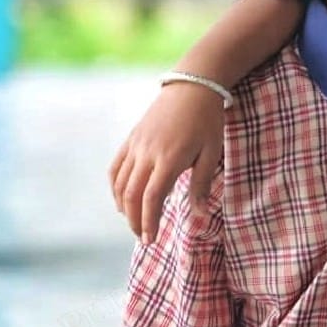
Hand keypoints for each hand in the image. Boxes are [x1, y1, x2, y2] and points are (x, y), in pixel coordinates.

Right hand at [108, 83, 225, 243]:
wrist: (192, 86)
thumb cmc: (207, 120)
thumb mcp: (211, 151)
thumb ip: (201, 183)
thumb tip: (199, 213)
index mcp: (169, 159)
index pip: (152, 198)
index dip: (149, 221)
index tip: (151, 239)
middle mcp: (147, 154)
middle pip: (132, 195)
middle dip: (136, 220)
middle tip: (144, 237)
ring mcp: (135, 145)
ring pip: (120, 184)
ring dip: (124, 207)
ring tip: (135, 222)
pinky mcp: (130, 138)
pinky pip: (116, 167)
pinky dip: (115, 187)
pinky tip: (122, 200)